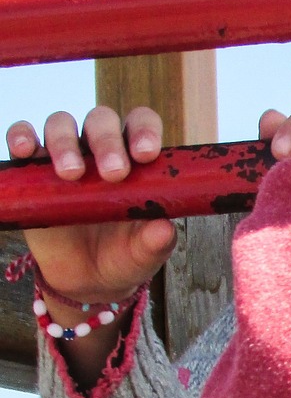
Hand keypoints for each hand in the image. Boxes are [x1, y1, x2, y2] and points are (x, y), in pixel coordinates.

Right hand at [7, 107, 175, 305]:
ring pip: (61, 123)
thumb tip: (163, 229)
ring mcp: (65, 154)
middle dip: (108, 142)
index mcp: (137, 159)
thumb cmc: (124, 255)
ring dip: (65, 142)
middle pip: (101, 120)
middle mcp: (101, 149)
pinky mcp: (33, 169)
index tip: (145, 155)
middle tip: (114, 174)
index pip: (142, 124)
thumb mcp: (144, 254)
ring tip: (72, 174)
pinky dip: (21, 136)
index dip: (144, 131)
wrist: (87, 277)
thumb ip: (155, 242)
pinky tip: (25, 149)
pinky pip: (23, 138)